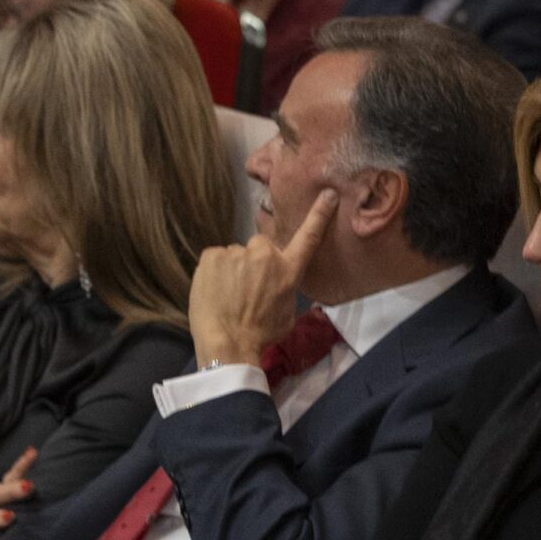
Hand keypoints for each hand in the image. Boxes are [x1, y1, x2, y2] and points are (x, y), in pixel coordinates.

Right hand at [0, 447, 36, 537]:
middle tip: (28, 487)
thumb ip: (30, 488)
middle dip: (13, 490)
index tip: (33, 453)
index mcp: (4, 490)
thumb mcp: (19, 498)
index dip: (22, 464)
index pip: (13, 475)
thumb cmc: (8, 509)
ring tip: (9, 517)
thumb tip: (44, 462)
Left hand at [187, 191, 337, 366]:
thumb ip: (286, 290)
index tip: (328, 194)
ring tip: (228, 296)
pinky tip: (214, 292)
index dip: (319, 214)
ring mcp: (237, 253)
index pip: (308, 237)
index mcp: (288, 271)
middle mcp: (265, 255)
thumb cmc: (261, 335)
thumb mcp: (287, 314)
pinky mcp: (212, 255)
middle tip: (246, 289)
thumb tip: (278, 284)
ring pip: (235, 256)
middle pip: (260, 247)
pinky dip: (213, 273)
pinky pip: (215, 259)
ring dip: (232, 270)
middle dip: (255, 262)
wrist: (228, 345)